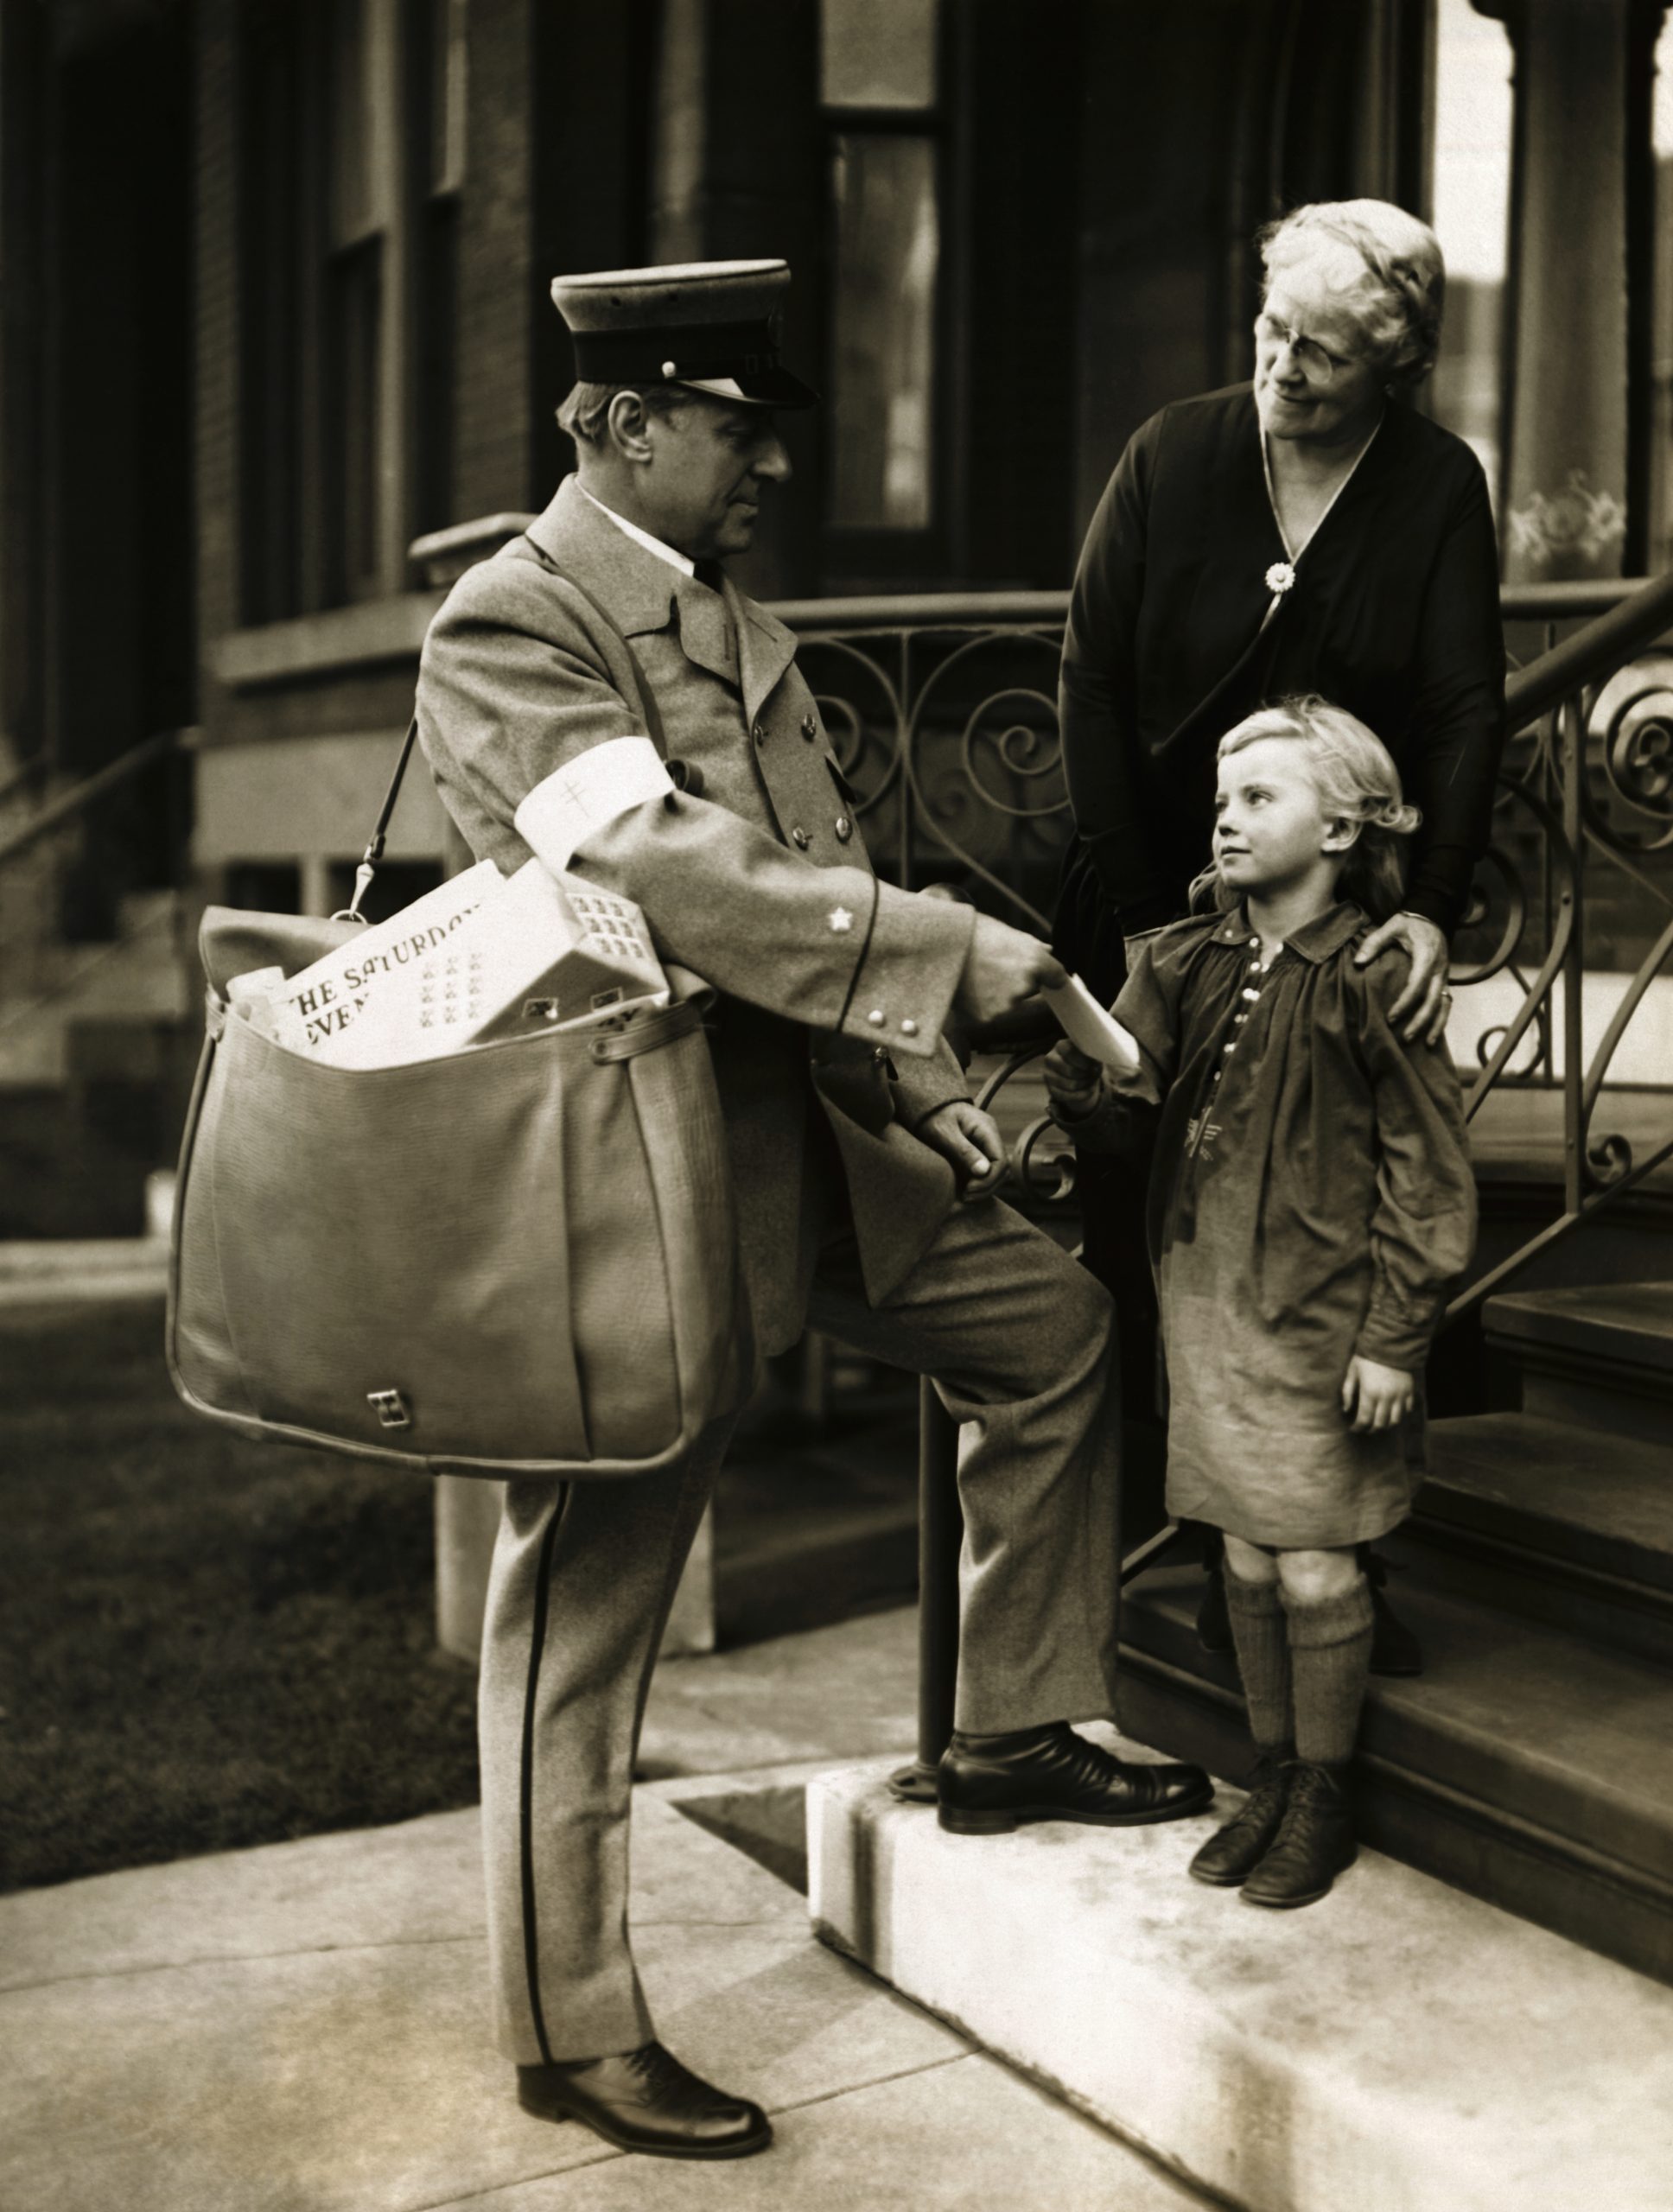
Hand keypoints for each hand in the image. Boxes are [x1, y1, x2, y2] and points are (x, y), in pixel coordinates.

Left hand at [918, 1100, 1006, 1197]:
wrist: (923, 1107)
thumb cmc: (932, 1116)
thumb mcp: (944, 1133)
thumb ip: (964, 1151)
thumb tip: (984, 1171)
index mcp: (986, 1128)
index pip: (1000, 1160)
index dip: (989, 1179)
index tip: (970, 1189)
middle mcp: (989, 1137)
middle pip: (1001, 1169)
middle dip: (987, 1186)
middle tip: (966, 1196)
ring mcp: (984, 1145)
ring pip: (995, 1173)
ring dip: (984, 1188)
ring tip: (965, 1197)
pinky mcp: (976, 1153)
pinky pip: (984, 1172)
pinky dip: (977, 1184)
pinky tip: (963, 1192)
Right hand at [953, 915, 1066, 1027]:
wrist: (935, 946)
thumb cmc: (970, 934)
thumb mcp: (1005, 932)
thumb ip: (1031, 946)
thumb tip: (1048, 952)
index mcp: (1035, 961)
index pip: (1058, 976)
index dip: (1048, 974)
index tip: (1042, 974)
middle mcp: (1025, 985)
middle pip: (1030, 989)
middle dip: (1018, 981)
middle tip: (994, 967)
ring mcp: (1006, 1005)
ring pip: (1009, 1002)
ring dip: (999, 994)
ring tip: (977, 976)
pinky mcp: (987, 1018)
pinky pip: (990, 1012)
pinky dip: (981, 1004)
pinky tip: (968, 988)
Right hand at [1041, 1039, 1104, 1121]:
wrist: (1082, 1071)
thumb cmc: (1088, 1058)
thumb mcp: (1091, 1052)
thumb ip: (1093, 1054)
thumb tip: (1096, 1064)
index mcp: (1061, 1046)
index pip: (1069, 1052)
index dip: (1084, 1061)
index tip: (1095, 1065)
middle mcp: (1050, 1058)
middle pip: (1068, 1070)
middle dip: (1085, 1075)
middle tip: (1093, 1074)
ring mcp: (1048, 1074)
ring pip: (1067, 1085)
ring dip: (1084, 1085)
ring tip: (1091, 1081)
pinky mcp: (1051, 1088)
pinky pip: (1065, 1096)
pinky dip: (1081, 1095)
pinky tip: (1089, 1091)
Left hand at [1341, 1356, 1414, 1432]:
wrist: (1390, 1343)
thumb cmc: (1367, 1357)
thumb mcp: (1352, 1371)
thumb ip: (1347, 1392)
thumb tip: (1346, 1410)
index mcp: (1369, 1394)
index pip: (1364, 1420)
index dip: (1357, 1428)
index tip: (1353, 1428)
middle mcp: (1386, 1398)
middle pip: (1380, 1424)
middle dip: (1370, 1429)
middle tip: (1364, 1428)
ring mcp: (1400, 1396)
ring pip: (1395, 1421)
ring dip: (1385, 1425)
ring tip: (1378, 1423)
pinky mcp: (1409, 1392)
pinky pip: (1407, 1411)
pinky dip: (1399, 1415)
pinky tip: (1392, 1413)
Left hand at [1354, 911, 1450, 1043]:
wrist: (1433, 917)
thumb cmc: (1409, 924)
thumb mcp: (1391, 926)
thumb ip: (1374, 943)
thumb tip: (1358, 962)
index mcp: (1426, 956)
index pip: (1417, 985)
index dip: (1405, 1003)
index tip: (1390, 1017)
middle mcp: (1439, 969)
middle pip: (1432, 1000)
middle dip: (1419, 1021)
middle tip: (1403, 1038)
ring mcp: (1443, 977)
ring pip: (1443, 1005)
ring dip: (1434, 1025)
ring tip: (1424, 1044)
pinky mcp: (1443, 982)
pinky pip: (1446, 1004)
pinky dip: (1441, 1021)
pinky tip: (1432, 1037)